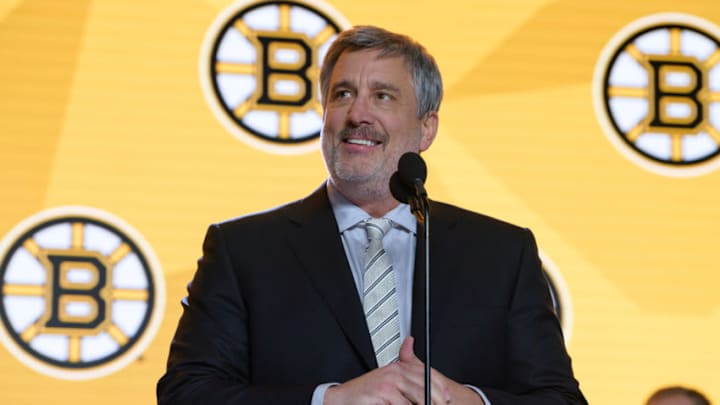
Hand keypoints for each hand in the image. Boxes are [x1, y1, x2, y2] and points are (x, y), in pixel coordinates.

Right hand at [324, 336, 483, 404]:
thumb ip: (403, 364)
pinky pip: (404, 404)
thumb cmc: (366, 393)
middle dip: (437, 399)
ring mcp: (390, 382)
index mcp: (398, 367)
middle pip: (426, 386)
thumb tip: (410, 341)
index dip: (440, 385)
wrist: (344, 398)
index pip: (426, 373)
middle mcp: (396, 371)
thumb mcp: (387, 378)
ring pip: (419, 397)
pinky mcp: (384, 392)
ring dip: (427, 404)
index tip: (448, 397)